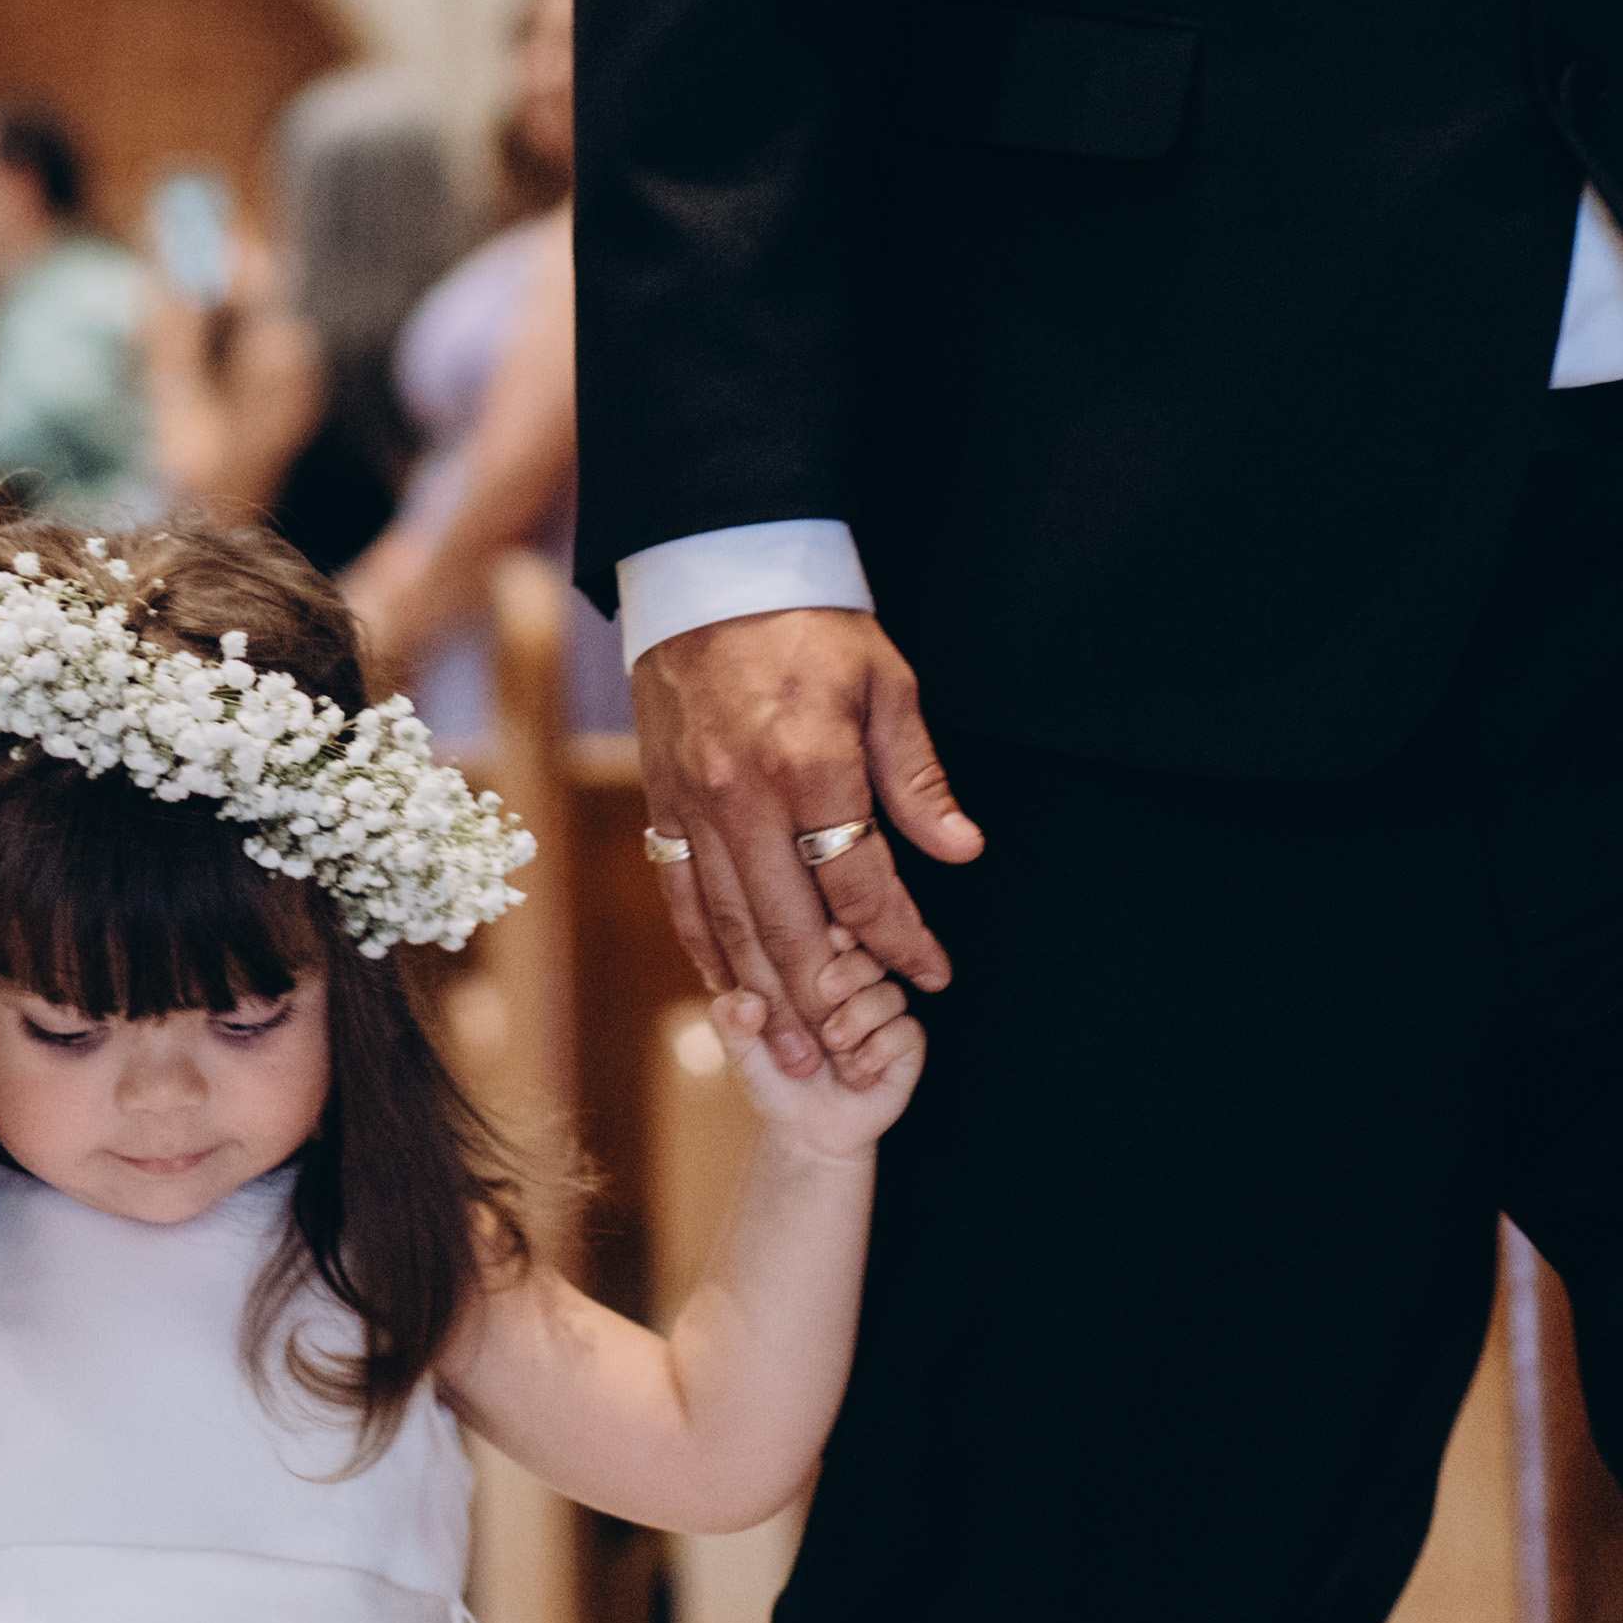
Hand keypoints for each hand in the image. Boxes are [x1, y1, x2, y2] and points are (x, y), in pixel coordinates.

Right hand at [634, 609, 979, 1076]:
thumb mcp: (886, 686)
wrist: (708, 568)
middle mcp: (743, 796)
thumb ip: (916, 780)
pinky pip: (680, 891)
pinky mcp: (660, 800)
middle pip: (786, 923)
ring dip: (760, 993)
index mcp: (810, 764)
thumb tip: (962, 853)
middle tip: (850, 1054)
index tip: (932, 972)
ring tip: (789, 1050)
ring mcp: (692, 803)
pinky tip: (727, 986)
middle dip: (823, 998)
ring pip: (726, 922)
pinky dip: (704, 947)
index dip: (900, 937)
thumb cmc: (810, 624)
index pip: (860, 880)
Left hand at [716, 940, 925, 1161]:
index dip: (836, 929)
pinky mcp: (903, 1048)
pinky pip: (908, 1032)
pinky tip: (857, 1066)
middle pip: (870, 954)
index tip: (828, 936)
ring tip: (833, 1042)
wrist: (803, 1130)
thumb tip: (746, 1001)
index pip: (835, 931)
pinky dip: (882, 1046)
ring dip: (861, 1015)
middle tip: (826, 991)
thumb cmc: (772, 1077)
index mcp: (816, 970)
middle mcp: (854, 986)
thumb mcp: (740, 1049)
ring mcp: (881, 1016)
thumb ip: (732, 1022)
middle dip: (851, 968)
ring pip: (891, 993)